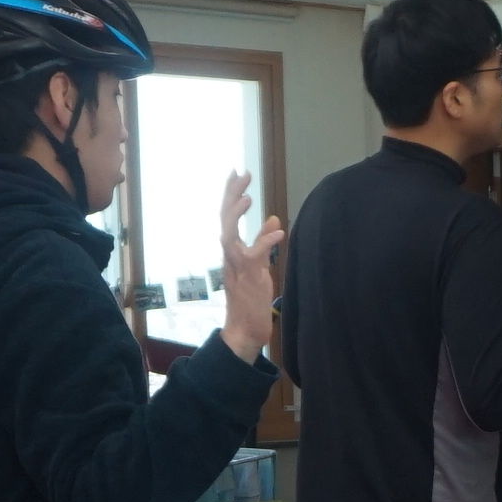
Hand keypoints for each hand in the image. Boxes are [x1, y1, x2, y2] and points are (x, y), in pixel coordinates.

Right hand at [215, 169, 284, 363]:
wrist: (245, 328)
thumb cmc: (251, 299)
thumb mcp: (259, 266)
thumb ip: (263, 243)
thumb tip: (274, 220)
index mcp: (231, 250)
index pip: (227, 217)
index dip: (231, 194)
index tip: (236, 173)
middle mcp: (229, 255)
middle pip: (223, 219)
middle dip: (231, 195)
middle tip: (241, 173)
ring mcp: (236, 266)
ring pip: (227, 235)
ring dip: (235, 214)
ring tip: (247, 194)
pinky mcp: (248, 277)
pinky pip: (253, 256)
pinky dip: (265, 243)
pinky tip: (277, 231)